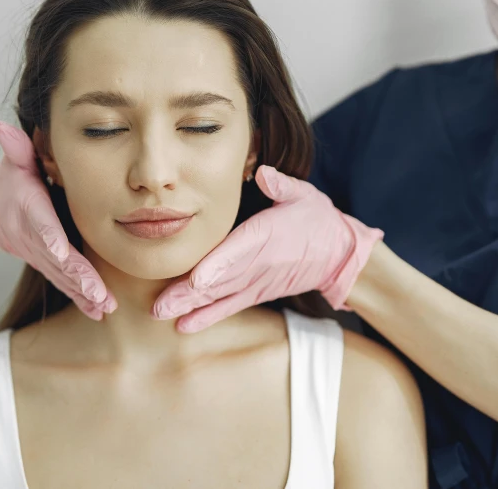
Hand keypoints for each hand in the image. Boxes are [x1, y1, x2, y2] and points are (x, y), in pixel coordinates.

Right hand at [0, 121, 116, 319]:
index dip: (48, 236)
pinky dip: (78, 296)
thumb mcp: (16, 160)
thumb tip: (4, 130)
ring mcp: (33, 252)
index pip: (37, 221)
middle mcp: (26, 234)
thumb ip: (16, 149)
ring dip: (81, 292)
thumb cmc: (15, 174)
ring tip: (105, 307)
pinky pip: (60, 280)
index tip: (63, 251)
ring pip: (58, 274)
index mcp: (24, 206)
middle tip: (99, 293)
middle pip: (53, 256)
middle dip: (76, 276)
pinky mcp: (42, 262)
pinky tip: (98, 311)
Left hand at [152, 165, 382, 332]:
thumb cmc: (317, 219)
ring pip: (220, 296)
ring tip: (162, 314)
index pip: (239, 251)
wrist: (338, 255)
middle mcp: (259, 263)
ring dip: (190, 306)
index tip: (196, 280)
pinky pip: (230, 307)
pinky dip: (208, 317)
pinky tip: (184, 325)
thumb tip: (263, 172)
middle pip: (220, 279)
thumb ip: (282, 185)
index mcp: (267, 235)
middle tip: (159, 304)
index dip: (217, 266)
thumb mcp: (304, 195)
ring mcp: (256, 282)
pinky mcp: (257, 293)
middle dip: (189, 292)